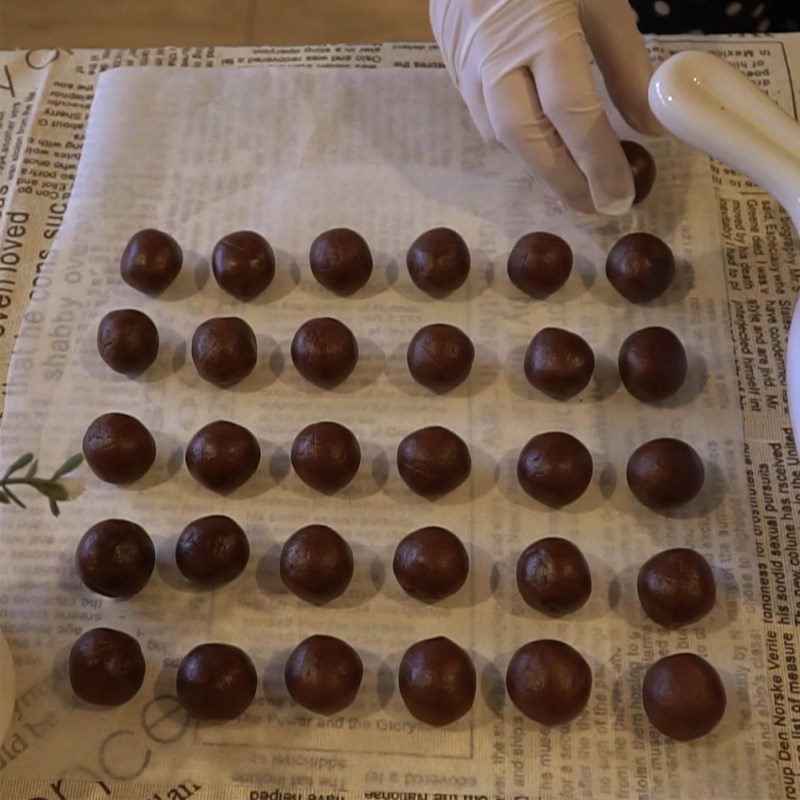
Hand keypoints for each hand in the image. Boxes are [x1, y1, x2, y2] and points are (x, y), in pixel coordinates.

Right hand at [430, 0, 663, 213]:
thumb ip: (625, 64)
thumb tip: (646, 128)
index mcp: (543, 26)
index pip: (574, 113)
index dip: (599, 162)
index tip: (621, 196)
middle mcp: (498, 51)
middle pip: (527, 138)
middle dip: (562, 182)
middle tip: (592, 211)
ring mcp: (467, 59)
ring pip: (498, 133)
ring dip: (536, 165)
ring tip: (569, 183)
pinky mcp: (450, 62)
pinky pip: (481, 114)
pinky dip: (512, 138)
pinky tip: (535, 144)